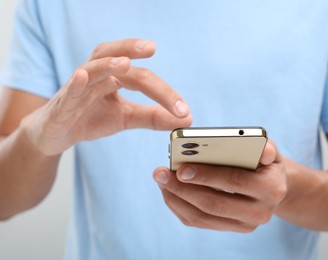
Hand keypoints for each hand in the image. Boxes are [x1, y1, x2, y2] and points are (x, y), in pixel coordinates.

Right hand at [20, 39, 191, 154]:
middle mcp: (97, 76)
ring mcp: (78, 88)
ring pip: (91, 68)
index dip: (163, 92)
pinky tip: (82, 76)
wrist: (58, 134)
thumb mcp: (126, 118)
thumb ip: (153, 117)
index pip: (142, 78)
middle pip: (116, 60)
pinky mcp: (63, 104)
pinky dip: (76, 83)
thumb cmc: (91, 118)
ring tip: (124, 62)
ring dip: (107, 63)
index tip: (183, 109)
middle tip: (151, 47)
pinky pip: (69, 91)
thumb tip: (186, 117)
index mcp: (114, 77)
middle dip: (133, 51)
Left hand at [153, 141, 287, 232]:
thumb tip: (264, 151)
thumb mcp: (269, 149)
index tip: (181, 168)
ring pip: (203, 217)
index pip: (234, 181)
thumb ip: (265, 147)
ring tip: (160, 180)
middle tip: (160, 173)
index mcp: (271, 188)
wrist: (273, 186)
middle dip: (183, 189)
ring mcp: (244, 225)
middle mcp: (260, 212)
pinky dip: (180, 206)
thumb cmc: (264, 162)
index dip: (207, 175)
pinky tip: (168, 190)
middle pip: (214, 204)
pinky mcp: (230, 228)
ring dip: (177, 199)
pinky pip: (199, 222)